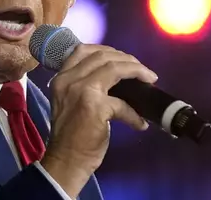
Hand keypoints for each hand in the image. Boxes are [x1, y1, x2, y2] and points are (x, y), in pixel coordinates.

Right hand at [39, 44, 157, 198]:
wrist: (65, 160)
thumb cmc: (70, 134)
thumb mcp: (69, 101)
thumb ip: (83, 85)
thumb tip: (115, 76)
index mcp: (61, 77)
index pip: (83, 50)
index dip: (107, 50)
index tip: (123, 59)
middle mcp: (68, 80)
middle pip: (102, 55)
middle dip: (127, 59)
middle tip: (143, 71)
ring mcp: (81, 91)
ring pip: (114, 68)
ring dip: (137, 71)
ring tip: (149, 80)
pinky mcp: (95, 107)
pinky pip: (123, 103)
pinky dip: (135, 113)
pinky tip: (140, 123)